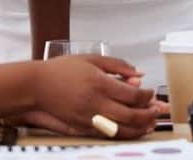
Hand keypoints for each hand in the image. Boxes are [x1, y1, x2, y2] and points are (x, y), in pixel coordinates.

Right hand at [32, 55, 159, 137]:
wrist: (35, 87)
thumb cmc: (62, 70)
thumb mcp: (92, 59)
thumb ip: (118, 65)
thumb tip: (139, 73)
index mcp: (100, 84)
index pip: (132, 94)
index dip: (147, 96)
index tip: (151, 93)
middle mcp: (95, 103)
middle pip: (130, 116)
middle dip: (148, 115)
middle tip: (157, 111)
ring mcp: (88, 118)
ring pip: (120, 130)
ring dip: (138, 129)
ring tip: (149, 125)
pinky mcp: (81, 127)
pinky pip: (106, 135)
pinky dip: (121, 134)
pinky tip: (130, 131)